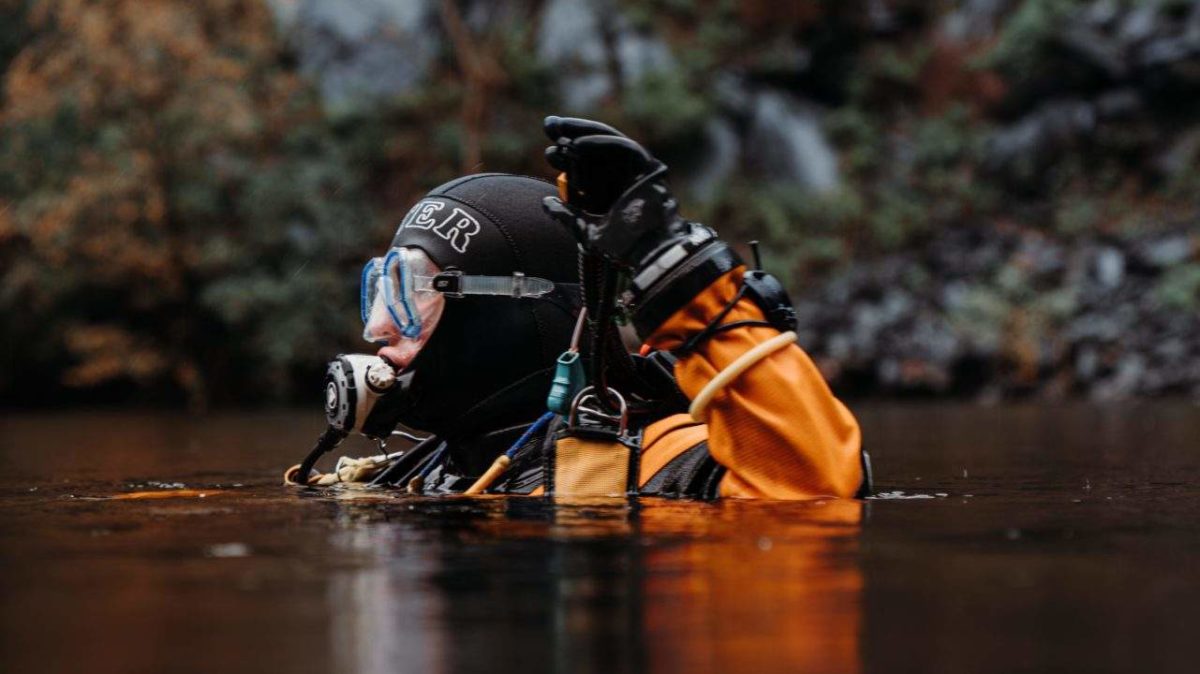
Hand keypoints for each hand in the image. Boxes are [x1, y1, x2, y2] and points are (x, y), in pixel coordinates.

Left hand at [541, 116, 678, 264]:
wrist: (648, 254)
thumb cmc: (620, 248)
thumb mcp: (585, 230)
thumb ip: (567, 215)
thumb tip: (545, 202)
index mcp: (606, 192)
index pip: (584, 167)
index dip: (565, 156)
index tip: (549, 150)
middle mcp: (619, 178)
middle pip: (593, 150)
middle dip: (570, 135)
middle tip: (548, 126)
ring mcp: (634, 172)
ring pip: (608, 143)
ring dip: (583, 133)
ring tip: (559, 129)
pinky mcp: (647, 167)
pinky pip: (623, 147)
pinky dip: (601, 143)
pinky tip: (578, 144)